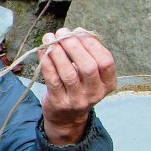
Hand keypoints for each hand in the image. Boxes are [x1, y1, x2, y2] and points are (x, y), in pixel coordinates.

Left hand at [39, 27, 115, 145]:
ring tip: (49, 39)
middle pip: (88, 67)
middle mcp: (95, 93)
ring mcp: (77, 100)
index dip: (92, 44)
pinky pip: (52, 79)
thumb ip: (87, 54)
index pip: (106, 61)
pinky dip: (47, 63)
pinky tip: (43, 51)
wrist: (66, 118)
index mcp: (108, 83)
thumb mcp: (90, 75)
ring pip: (68, 73)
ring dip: (57, 53)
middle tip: (61, 33)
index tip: (77, 32)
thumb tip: (77, 32)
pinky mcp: (59, 102)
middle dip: (73, 46)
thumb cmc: (78, 88)